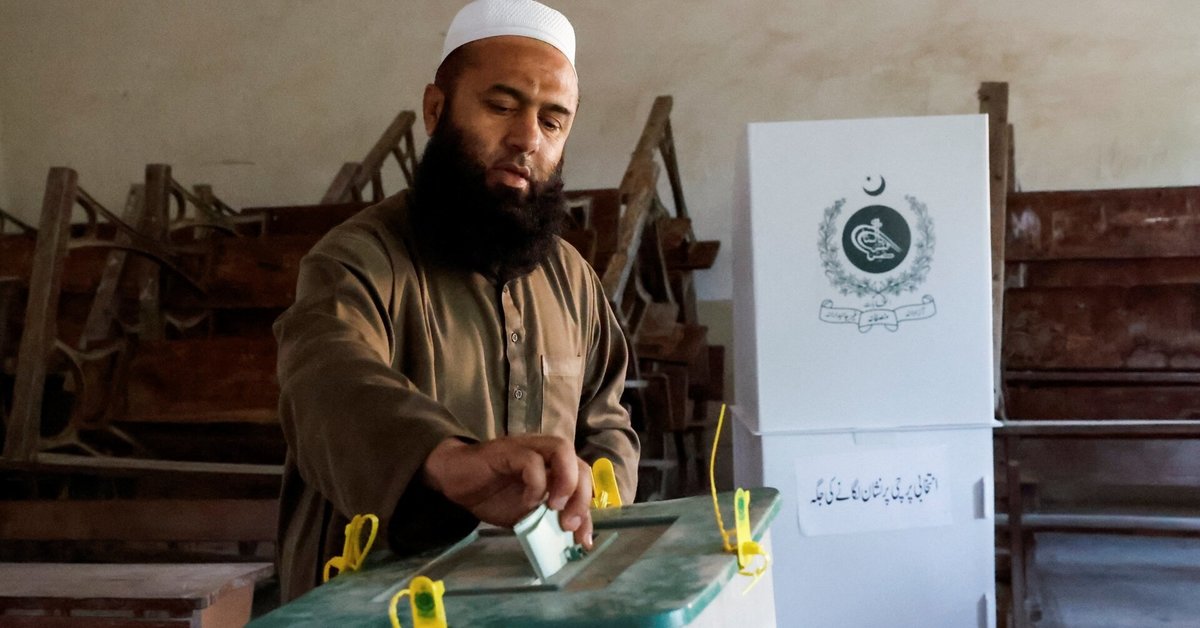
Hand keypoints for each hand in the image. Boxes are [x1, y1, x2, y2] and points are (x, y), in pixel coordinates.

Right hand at [421, 435, 593, 548]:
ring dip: (566, 482)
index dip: (588, 509)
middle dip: (582, 497)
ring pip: (562, 450)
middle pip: (580, 463)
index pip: (584, 480)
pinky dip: (535, 484)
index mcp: (554, 467)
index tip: (584, 540)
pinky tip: (527, 502)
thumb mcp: (527, 514)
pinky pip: (531, 461)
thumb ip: (549, 517)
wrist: (456, 481)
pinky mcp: (508, 450)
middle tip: (569, 525)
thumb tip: (573, 535)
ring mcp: (528, 447)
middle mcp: (545, 452)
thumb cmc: (493, 495)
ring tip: (555, 507)